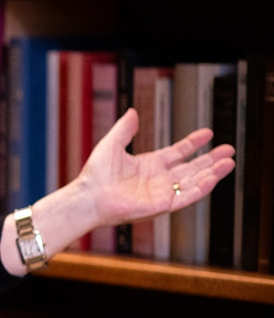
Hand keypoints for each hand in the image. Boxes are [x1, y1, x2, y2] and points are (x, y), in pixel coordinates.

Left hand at [77, 108, 234, 227]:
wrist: (88, 197)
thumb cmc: (95, 174)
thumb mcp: (112, 144)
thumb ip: (125, 129)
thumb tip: (133, 111)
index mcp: (150, 165)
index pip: (178, 152)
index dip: (193, 143)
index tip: (208, 133)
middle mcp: (159, 179)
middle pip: (192, 167)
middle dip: (211, 159)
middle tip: (229, 150)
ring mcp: (161, 193)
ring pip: (193, 182)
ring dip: (212, 173)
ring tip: (229, 163)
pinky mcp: (161, 205)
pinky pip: (186, 197)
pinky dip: (200, 189)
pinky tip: (212, 179)